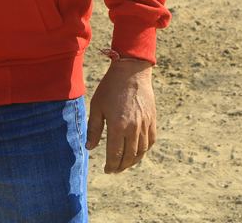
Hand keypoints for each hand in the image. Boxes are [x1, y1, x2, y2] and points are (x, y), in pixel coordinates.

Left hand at [86, 59, 155, 173]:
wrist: (131, 71)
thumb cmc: (110, 87)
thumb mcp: (97, 107)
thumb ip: (94, 129)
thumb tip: (90, 148)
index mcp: (117, 126)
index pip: (115, 154)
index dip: (111, 165)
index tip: (107, 170)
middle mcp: (133, 128)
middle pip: (129, 156)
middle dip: (121, 166)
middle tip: (115, 170)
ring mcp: (145, 124)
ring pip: (141, 151)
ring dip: (133, 161)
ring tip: (125, 164)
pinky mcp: (152, 119)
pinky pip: (150, 140)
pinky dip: (144, 150)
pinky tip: (138, 152)